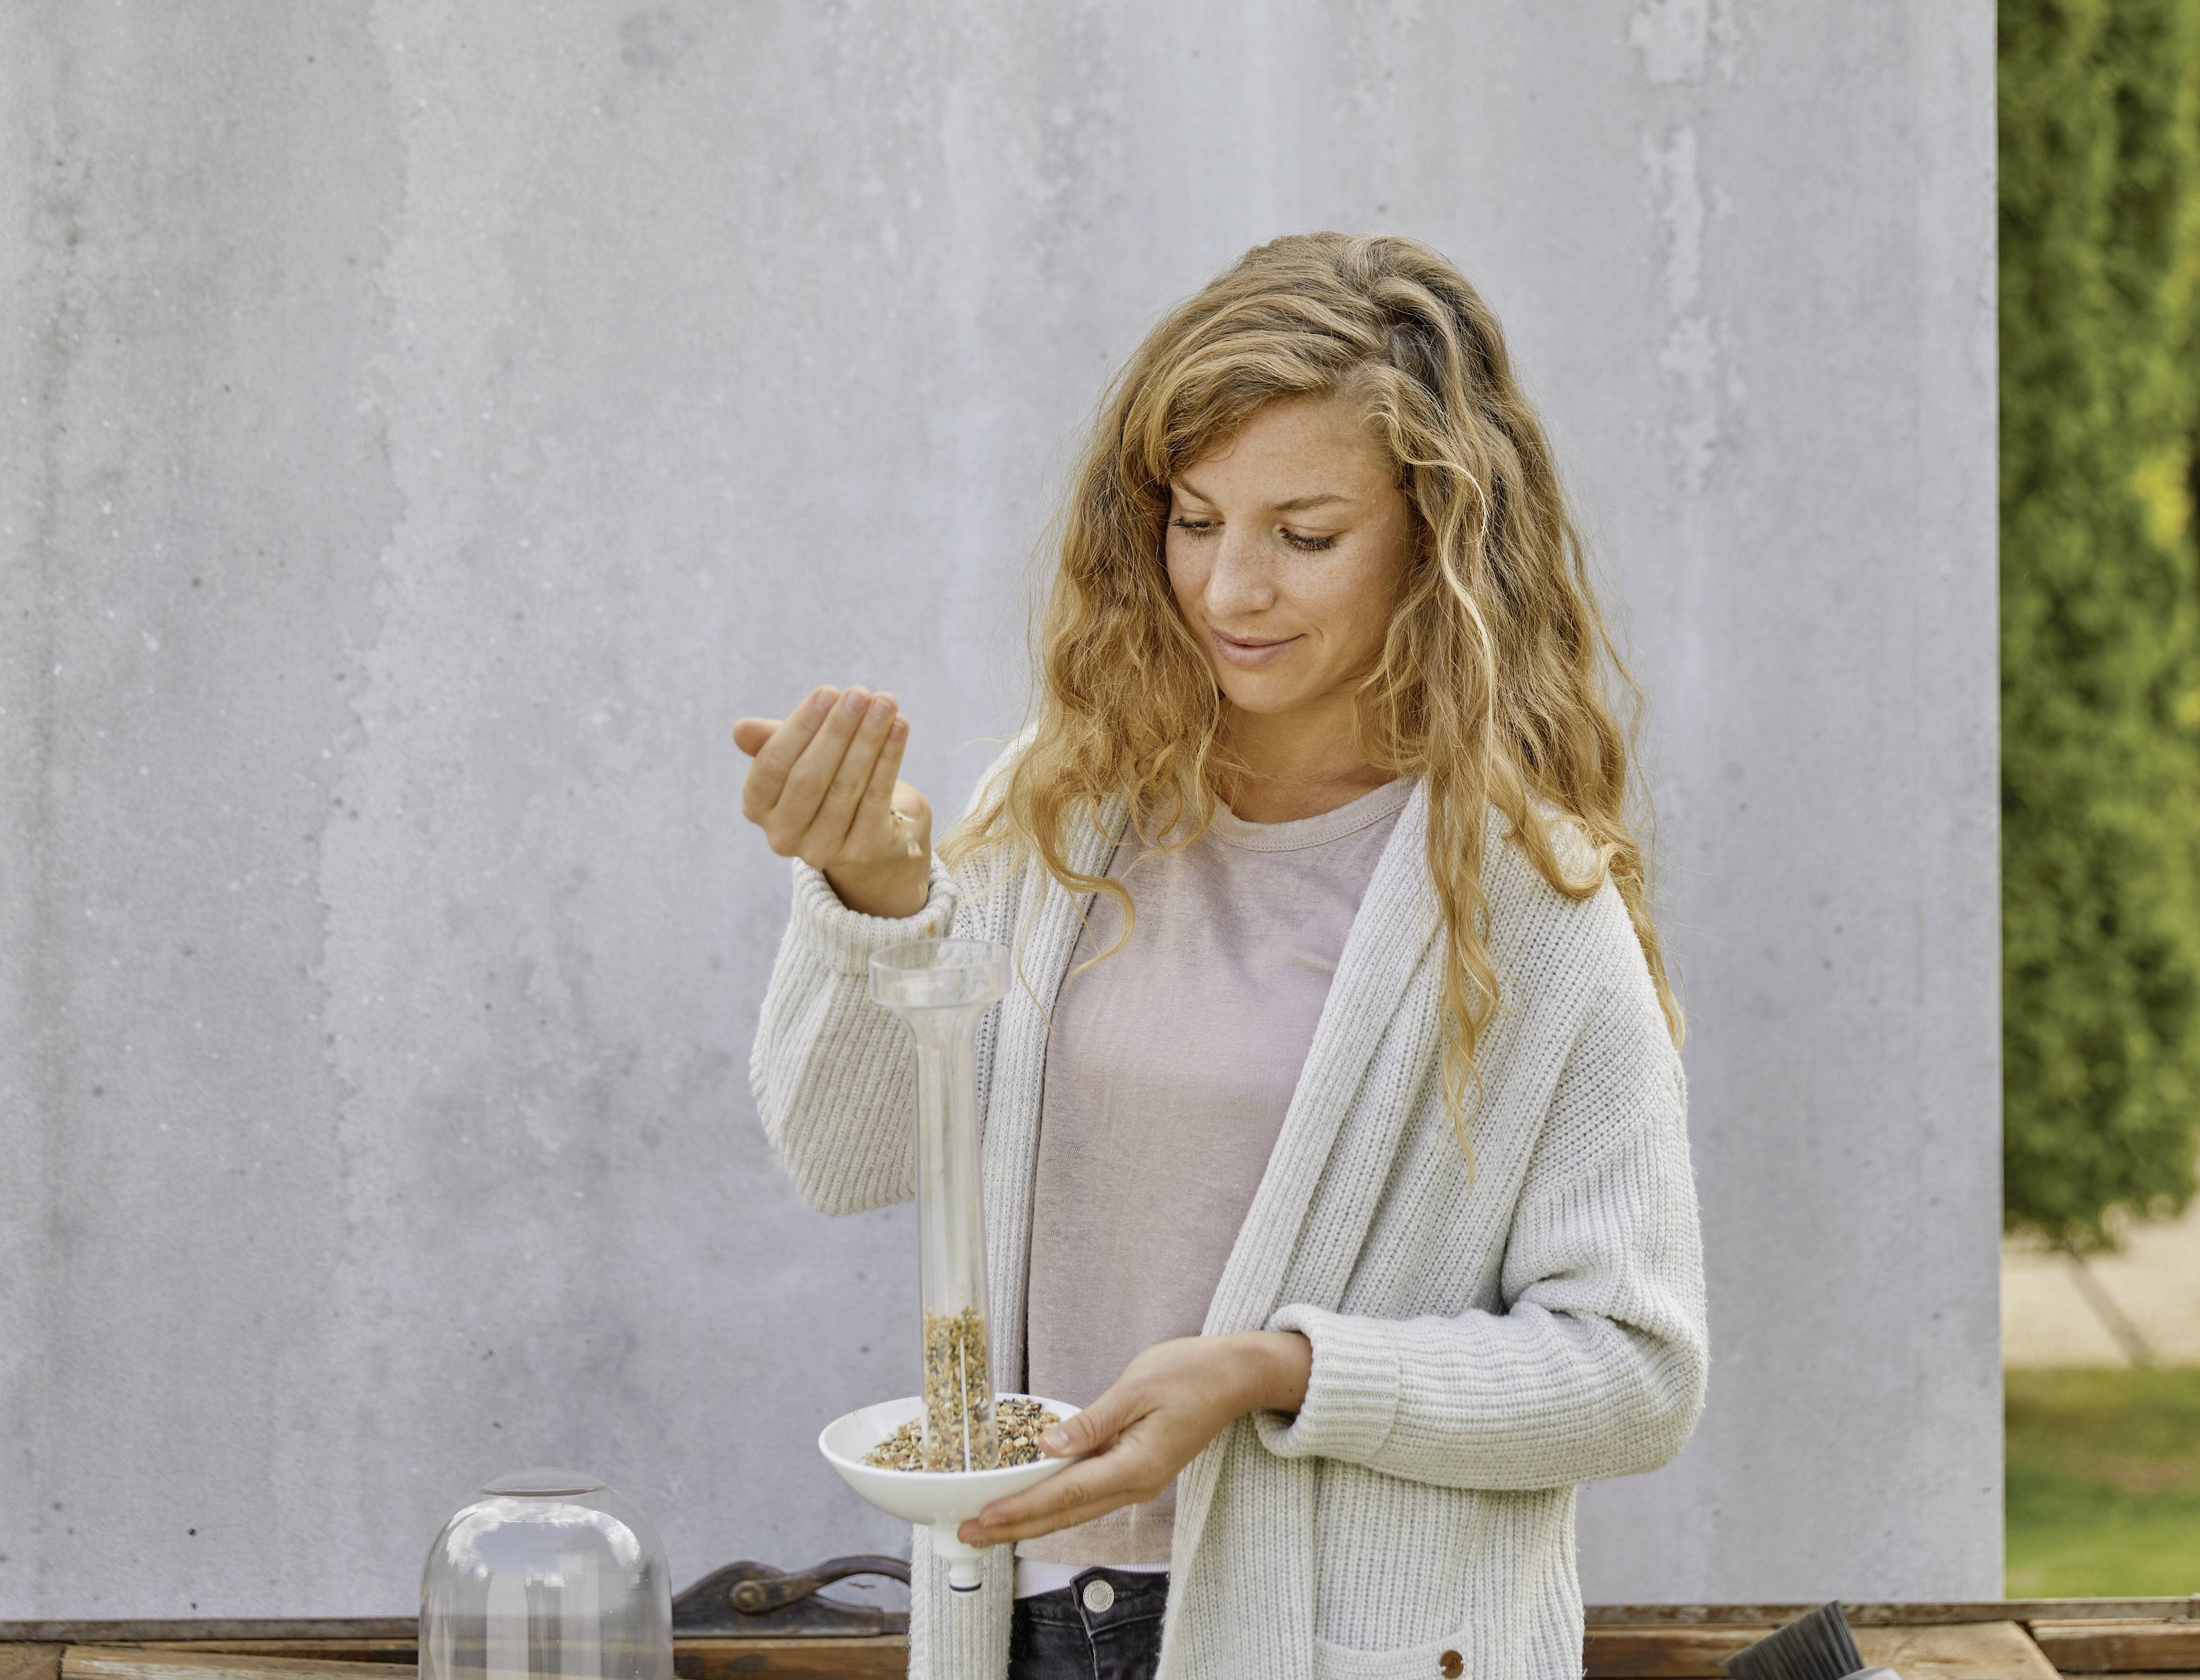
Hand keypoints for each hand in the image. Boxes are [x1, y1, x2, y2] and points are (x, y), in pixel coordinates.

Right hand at [734, 686, 932, 917]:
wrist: (873, 825)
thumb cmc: (827, 777)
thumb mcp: (798, 755)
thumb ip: (772, 740)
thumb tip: (741, 730)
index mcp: (758, 806)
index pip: (773, 763)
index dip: (801, 726)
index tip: (828, 692)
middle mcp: (783, 834)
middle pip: (809, 777)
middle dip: (837, 730)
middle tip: (860, 693)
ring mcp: (822, 848)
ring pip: (846, 786)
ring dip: (868, 739)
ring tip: (885, 703)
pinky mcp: (862, 851)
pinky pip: (876, 798)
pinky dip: (890, 758)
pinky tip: (900, 727)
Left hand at [957, 1331, 1311, 1545]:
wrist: (1235, 1377)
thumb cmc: (1191, 1374)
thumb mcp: (1136, 1388)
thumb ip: (1091, 1423)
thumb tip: (1047, 1447)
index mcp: (1134, 1466)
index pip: (1063, 1494)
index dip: (1019, 1508)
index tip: (983, 1519)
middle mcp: (1135, 1485)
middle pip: (1064, 1514)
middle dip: (1014, 1526)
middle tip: (969, 1534)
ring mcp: (1138, 1482)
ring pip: (1074, 1511)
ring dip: (1031, 1520)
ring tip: (990, 1526)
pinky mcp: (1137, 1472)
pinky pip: (1087, 1497)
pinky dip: (1054, 1504)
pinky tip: (1033, 1502)